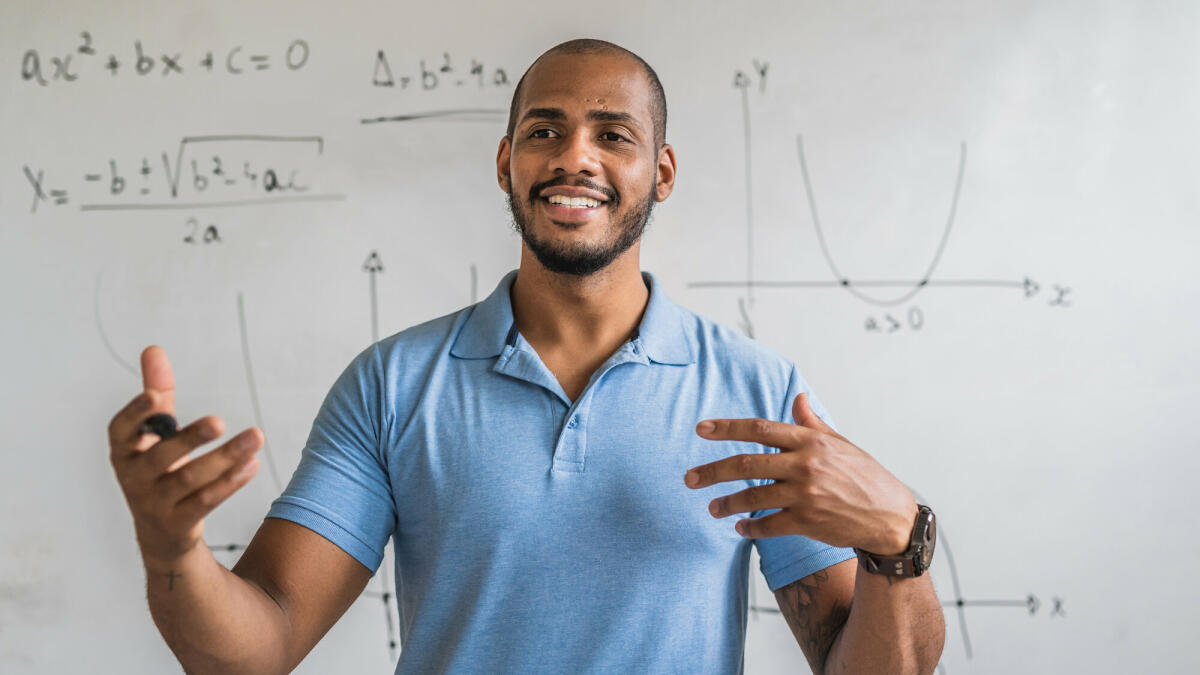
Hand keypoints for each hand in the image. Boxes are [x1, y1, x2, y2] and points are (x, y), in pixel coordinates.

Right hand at [108, 345, 262, 562]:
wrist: (160, 531)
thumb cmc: (158, 469)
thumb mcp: (154, 433)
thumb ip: (157, 392)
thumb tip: (153, 349)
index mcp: (124, 451)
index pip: (121, 430)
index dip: (135, 414)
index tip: (153, 396)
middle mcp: (134, 478)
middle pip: (162, 457)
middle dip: (191, 438)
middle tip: (219, 421)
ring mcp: (154, 503)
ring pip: (190, 479)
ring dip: (225, 457)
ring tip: (256, 436)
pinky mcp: (178, 523)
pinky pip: (206, 501)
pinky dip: (231, 482)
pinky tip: (252, 463)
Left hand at [684, 393, 917, 553]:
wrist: (890, 515)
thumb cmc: (863, 475)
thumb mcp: (839, 443)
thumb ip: (812, 423)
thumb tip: (797, 397)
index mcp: (810, 441)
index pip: (760, 429)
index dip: (727, 428)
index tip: (701, 430)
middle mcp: (805, 464)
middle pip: (746, 463)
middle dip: (712, 471)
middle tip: (690, 478)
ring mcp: (805, 494)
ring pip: (752, 496)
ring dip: (726, 503)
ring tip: (712, 508)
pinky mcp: (808, 521)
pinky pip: (768, 525)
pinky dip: (750, 527)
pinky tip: (739, 527)